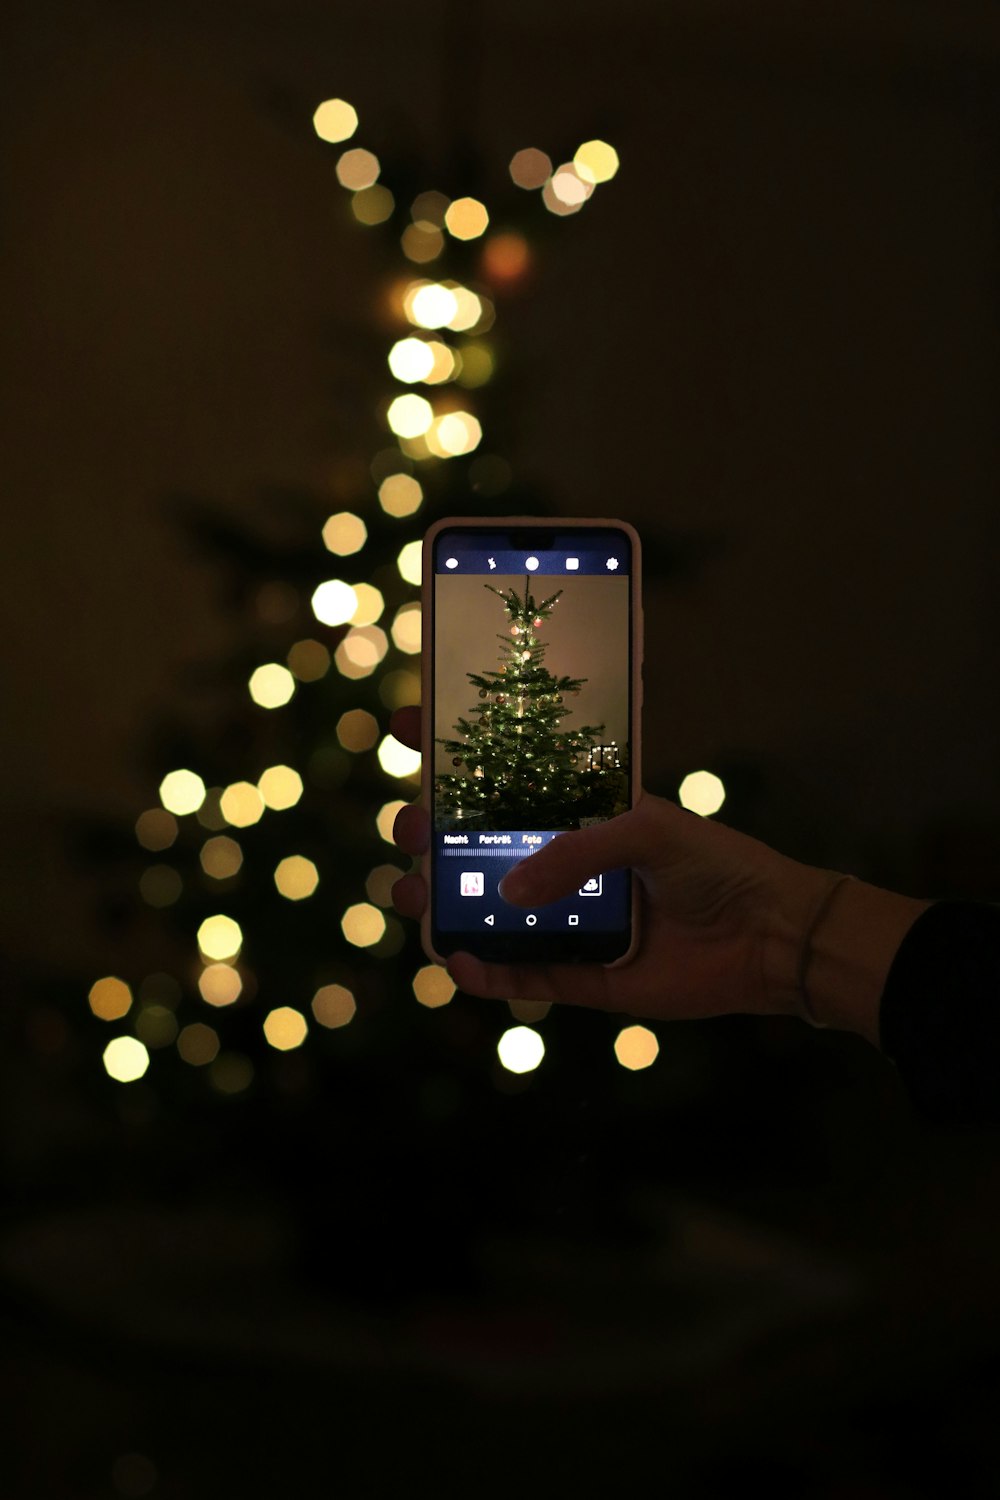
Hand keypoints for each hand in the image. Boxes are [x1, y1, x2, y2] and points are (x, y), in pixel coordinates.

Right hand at [390, 707, 837, 1024]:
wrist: (772, 935)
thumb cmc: (718, 864)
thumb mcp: (648, 830)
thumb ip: (576, 853)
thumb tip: (507, 892)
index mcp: (582, 815)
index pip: (507, 780)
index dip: (456, 756)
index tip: (407, 728)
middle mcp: (568, 866)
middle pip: (481, 848)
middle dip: (433, 837)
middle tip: (411, 831)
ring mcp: (572, 922)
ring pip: (489, 914)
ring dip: (443, 905)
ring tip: (413, 896)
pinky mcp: (586, 977)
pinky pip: (523, 976)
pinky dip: (486, 973)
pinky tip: (457, 962)